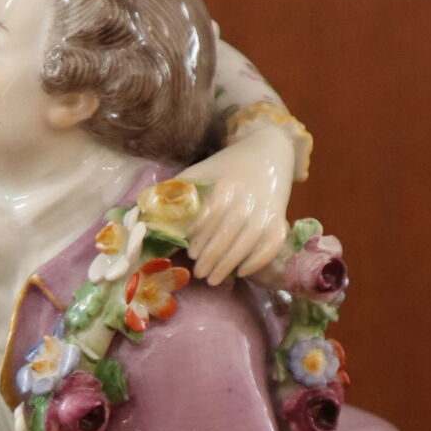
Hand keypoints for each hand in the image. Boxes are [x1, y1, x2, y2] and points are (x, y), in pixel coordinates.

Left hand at [186, 123, 294, 284]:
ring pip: (249, 242)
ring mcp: (266, 209)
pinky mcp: (279, 218)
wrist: (268, 152)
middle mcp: (248, 197)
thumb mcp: (199, 171)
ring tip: (213, 279)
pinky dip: (258, 260)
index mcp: (225, 184)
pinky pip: (272, 244)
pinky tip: (242, 272)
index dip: (200, 236)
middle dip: (211, 257)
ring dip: (229, 264)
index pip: (212, 214)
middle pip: (229, 233)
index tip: (190, 253)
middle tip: (198, 273)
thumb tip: (150, 218)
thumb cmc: (225, 166)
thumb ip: (176, 192)